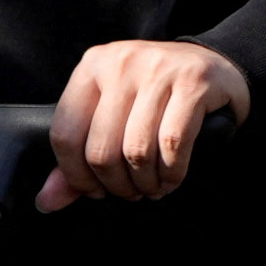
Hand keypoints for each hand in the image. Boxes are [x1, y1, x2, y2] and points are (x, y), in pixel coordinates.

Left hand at [42, 35, 255, 205]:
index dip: (75, 174)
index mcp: (91, 67)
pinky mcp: (193, 83)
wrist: (218, 66)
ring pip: (136, 150)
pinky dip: (170, 173)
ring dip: (144, 183)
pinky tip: (170, 180)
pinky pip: (172, 144)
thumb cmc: (157, 94)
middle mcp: (120, 64)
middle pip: (101, 148)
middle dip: (115, 184)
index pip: (64, 133)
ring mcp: (158, 70)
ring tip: (150, 188)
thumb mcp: (112, 113)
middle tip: (129, 193)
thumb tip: (47, 201)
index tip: (93, 190)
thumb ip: (78, 156)